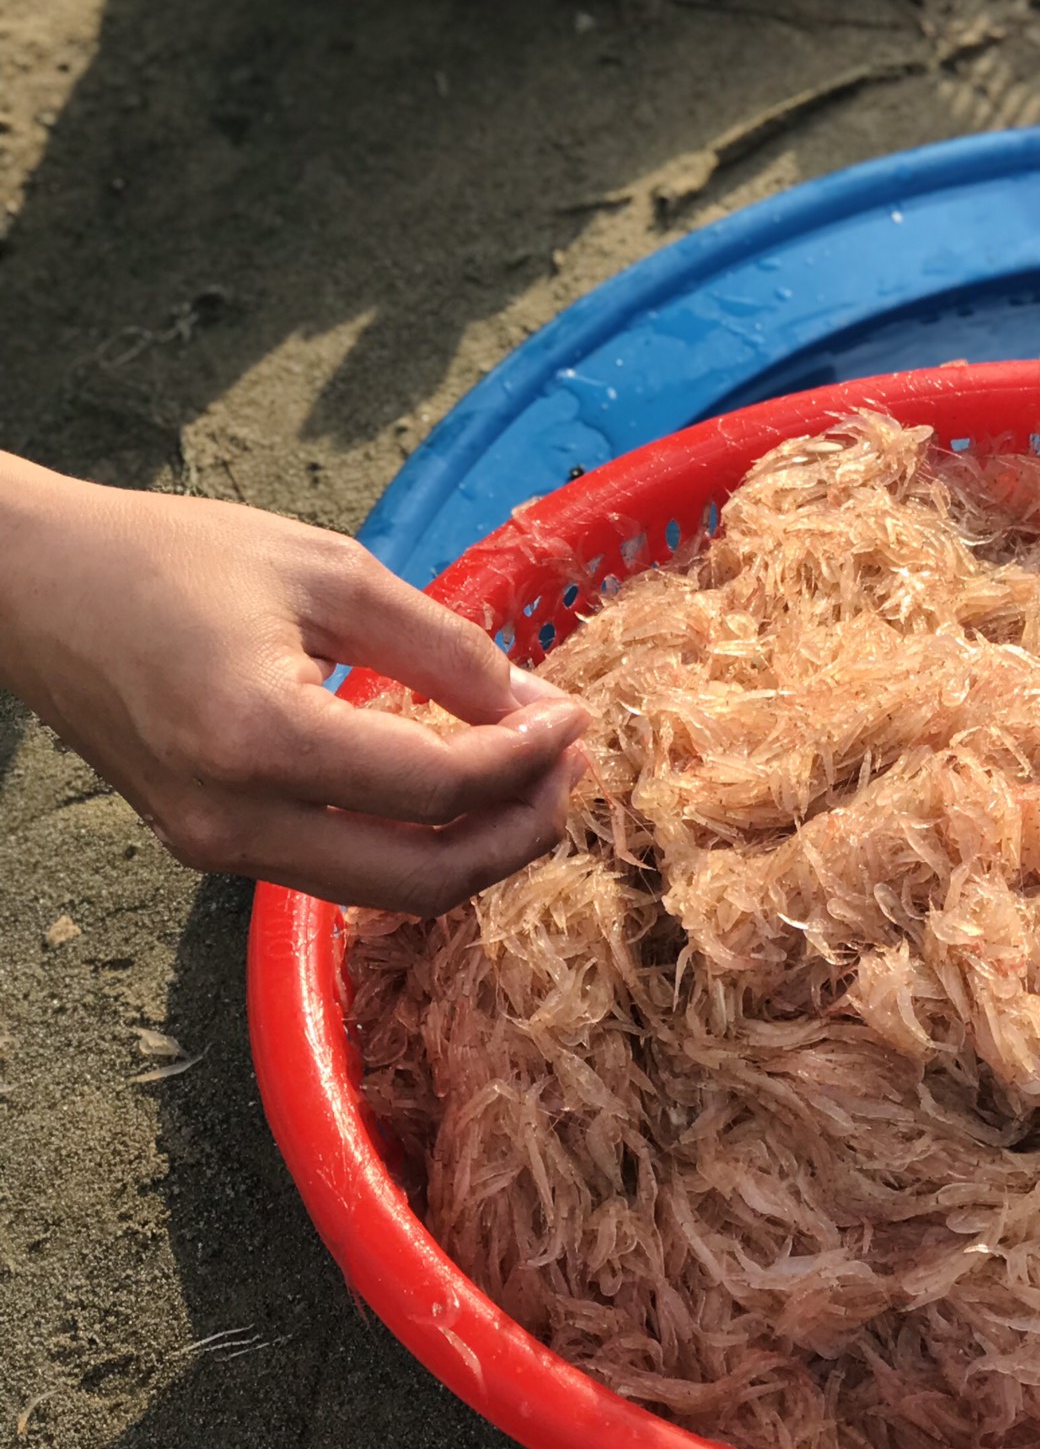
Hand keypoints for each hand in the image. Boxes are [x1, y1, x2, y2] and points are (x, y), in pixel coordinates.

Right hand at [0, 456, 587, 912]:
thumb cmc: (174, 558)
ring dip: (472, 846)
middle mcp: (235, 821)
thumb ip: (439, 646)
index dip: (526, 760)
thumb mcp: (328, 572)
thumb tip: (531, 706)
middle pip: (422, 880)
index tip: (577, 716)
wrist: (36, 588)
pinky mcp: (209, 847)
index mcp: (261, 739)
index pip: (437, 787)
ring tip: (533, 776)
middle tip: (573, 766)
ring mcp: (215, 849)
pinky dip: (413, 842)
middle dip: (518, 831)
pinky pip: (338, 868)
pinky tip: (457, 784)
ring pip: (383, 891)